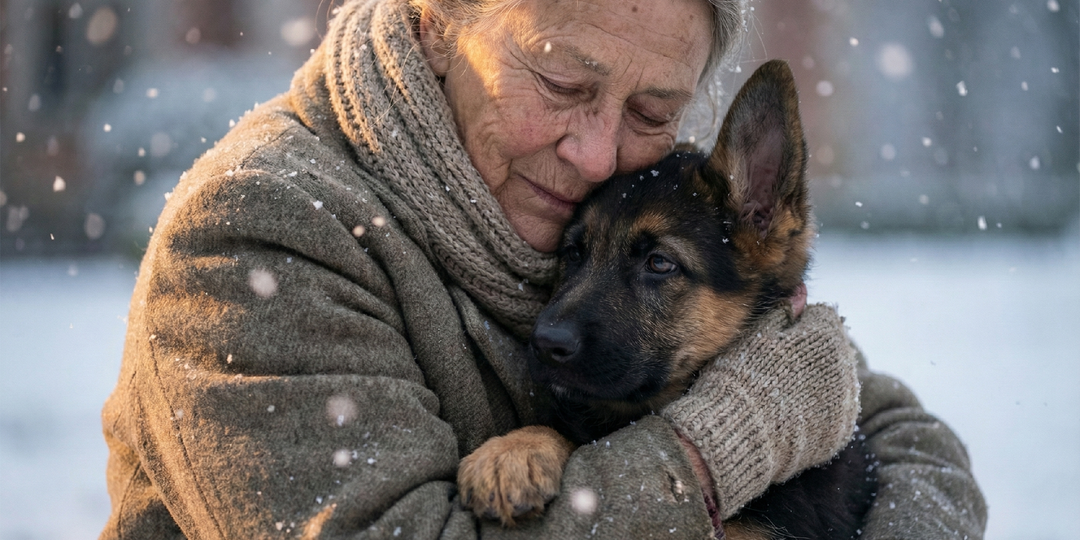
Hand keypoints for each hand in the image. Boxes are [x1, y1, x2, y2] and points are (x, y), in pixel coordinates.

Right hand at [663, 295, 858, 518]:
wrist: (735, 435)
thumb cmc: (739, 378)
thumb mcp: (756, 335)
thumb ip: (784, 311)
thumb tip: (802, 291)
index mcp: (827, 337)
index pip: (821, 317)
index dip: (796, 324)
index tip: (772, 340)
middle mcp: (847, 368)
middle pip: (833, 349)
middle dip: (810, 353)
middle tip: (774, 369)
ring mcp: (847, 404)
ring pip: (835, 381)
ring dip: (816, 382)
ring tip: (779, 394)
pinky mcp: (841, 433)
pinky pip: (833, 412)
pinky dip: (817, 411)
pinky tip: (789, 414)